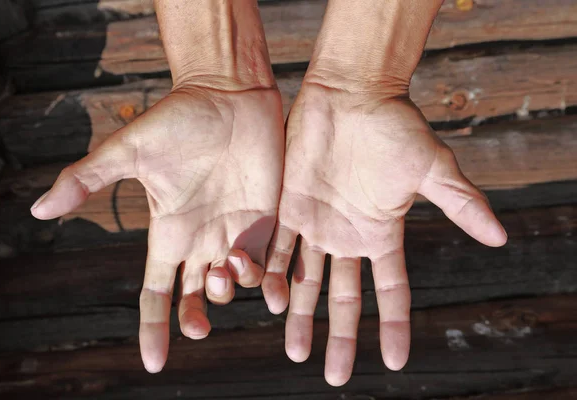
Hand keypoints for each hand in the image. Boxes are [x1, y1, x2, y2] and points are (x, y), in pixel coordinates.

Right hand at [31, 86, 283, 371]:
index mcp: (168, 232)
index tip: (153, 363)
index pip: (156, 292)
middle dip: (197, 318)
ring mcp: (234, 232)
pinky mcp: (267, 220)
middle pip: (196, 298)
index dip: (153, 329)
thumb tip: (38, 209)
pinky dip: (271, 285)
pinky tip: (274, 292)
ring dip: (231, 290)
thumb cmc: (178, 120)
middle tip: (201, 322)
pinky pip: (269, 265)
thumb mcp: (130, 150)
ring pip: (233, 285)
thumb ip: (89, 179)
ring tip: (230, 264)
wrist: (228, 95)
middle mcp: (200, 239)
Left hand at [262, 83, 506, 385]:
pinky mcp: (288, 207)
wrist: (351, 94)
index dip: (393, 325)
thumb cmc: (395, 127)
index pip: (392, 290)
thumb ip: (459, 202)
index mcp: (383, 234)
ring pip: (306, 280)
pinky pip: (278, 248)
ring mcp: (317, 224)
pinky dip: (273, 273)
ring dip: (300, 315)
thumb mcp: (431, 167)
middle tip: (335, 376)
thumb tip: (501, 237)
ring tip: (295, 350)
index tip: (394, 361)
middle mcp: (348, 236)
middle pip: (345, 297)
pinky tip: (269, 301)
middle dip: (340, 335)